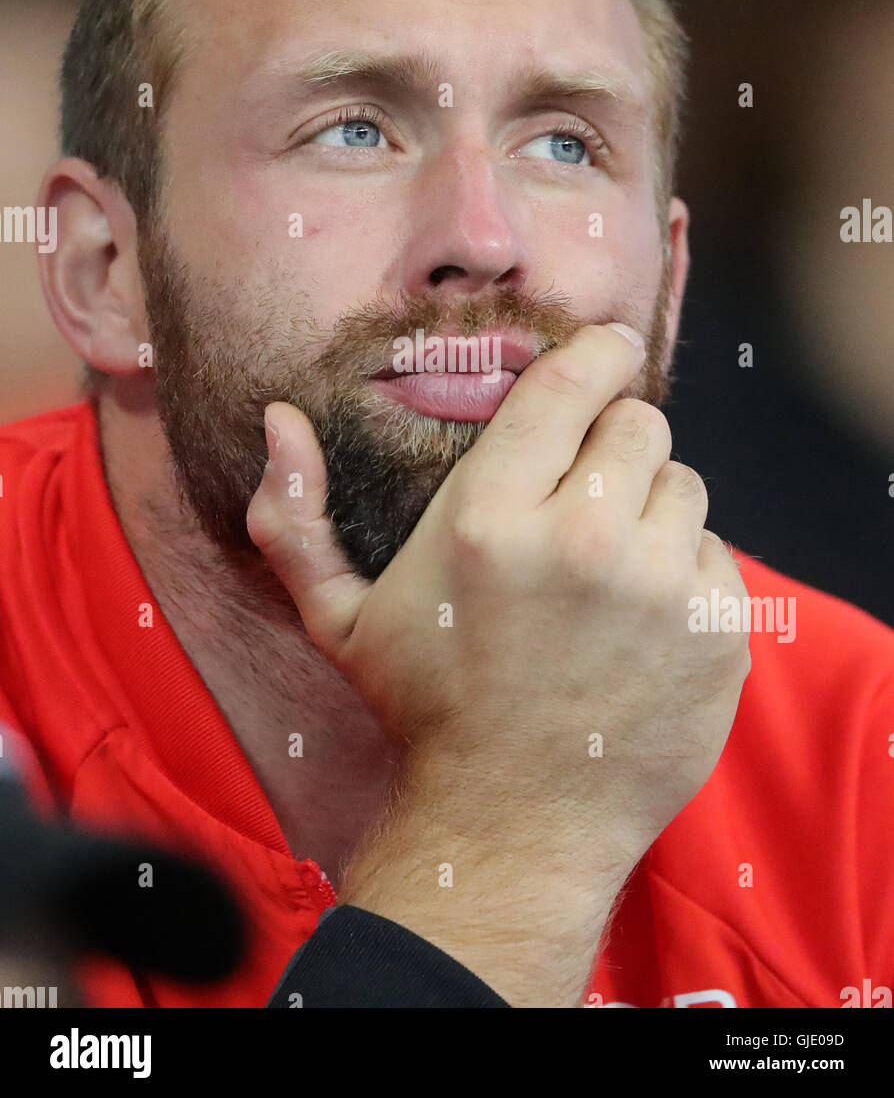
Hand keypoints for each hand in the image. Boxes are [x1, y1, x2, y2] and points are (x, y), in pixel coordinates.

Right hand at [247, 322, 749, 863]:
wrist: (516, 825)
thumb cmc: (426, 709)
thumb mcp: (339, 618)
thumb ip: (294, 516)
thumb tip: (279, 419)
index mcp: (487, 517)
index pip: (569, 382)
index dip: (596, 350)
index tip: (606, 346)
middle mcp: (582, 539)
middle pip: (638, 422)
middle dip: (614, 444)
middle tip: (586, 494)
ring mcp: (659, 586)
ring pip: (684, 482)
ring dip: (651, 508)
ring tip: (608, 565)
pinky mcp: (715, 631)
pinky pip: (717, 555)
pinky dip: (686, 573)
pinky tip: (641, 619)